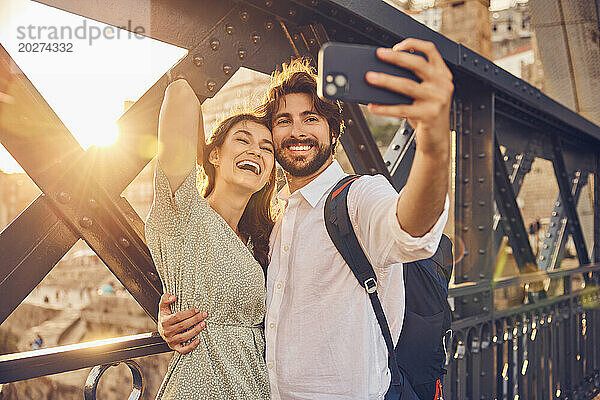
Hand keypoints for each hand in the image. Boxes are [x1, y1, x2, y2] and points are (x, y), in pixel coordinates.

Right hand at [158, 293, 206, 353]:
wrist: (161, 330)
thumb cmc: (165, 317)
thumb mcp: (163, 307)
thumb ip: (165, 299)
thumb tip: (173, 296)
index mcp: (164, 321)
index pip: (177, 317)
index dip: (188, 313)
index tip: (197, 309)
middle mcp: (167, 332)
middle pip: (182, 326)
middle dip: (195, 320)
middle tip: (204, 314)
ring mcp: (171, 341)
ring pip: (184, 337)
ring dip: (195, 331)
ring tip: (204, 324)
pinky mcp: (175, 347)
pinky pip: (183, 350)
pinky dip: (191, 346)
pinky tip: (198, 341)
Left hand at [365, 38, 453, 156]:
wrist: (437, 139)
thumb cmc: (426, 114)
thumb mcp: (424, 93)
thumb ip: (413, 80)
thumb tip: (382, 72)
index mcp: (442, 74)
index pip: (431, 50)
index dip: (413, 44)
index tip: (396, 46)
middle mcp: (442, 84)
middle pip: (417, 64)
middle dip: (396, 57)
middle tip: (379, 54)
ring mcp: (437, 100)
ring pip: (407, 86)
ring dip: (386, 80)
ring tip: (370, 77)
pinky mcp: (429, 115)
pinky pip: (401, 109)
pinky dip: (384, 108)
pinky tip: (373, 106)